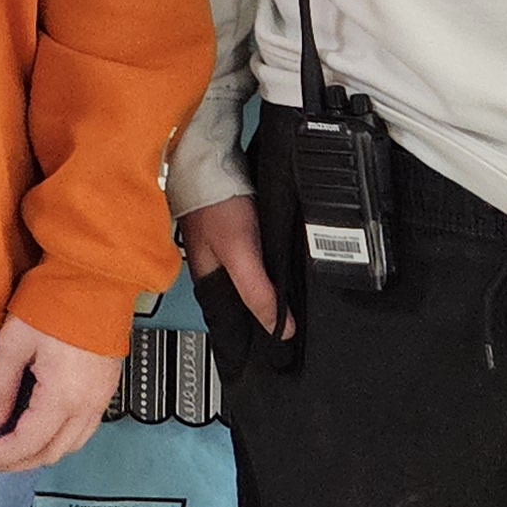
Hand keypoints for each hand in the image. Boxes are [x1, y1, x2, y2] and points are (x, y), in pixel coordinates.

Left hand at [0, 313, 123, 476]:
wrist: (95, 278)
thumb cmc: (50, 305)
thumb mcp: (13, 342)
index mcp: (62, 397)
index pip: (26, 443)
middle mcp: (87, 407)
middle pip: (48, 453)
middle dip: (12, 465)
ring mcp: (102, 401)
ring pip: (68, 448)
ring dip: (35, 457)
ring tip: (4, 458)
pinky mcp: (107, 391)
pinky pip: (82, 433)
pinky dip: (56, 443)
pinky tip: (36, 439)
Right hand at [177, 196, 293, 338]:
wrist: (210, 162)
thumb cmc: (214, 204)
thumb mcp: (240, 255)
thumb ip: (258, 292)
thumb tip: (281, 330)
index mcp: (210, 283)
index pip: (235, 322)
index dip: (257, 334)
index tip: (284, 345)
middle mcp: (217, 270)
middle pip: (246, 302)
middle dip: (269, 312)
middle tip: (297, 322)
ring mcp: (228, 251)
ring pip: (255, 281)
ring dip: (273, 289)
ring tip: (297, 298)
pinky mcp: (240, 233)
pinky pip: (259, 259)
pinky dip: (273, 265)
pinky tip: (286, 264)